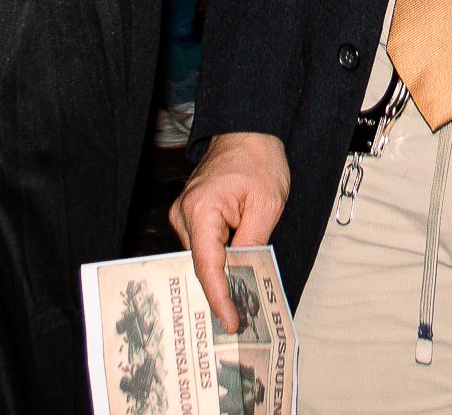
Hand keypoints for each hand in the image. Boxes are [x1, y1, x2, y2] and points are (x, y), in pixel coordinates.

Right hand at [170, 131, 289, 331]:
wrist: (246, 130)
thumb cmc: (258, 160)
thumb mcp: (267, 203)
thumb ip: (253, 241)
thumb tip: (243, 275)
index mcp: (201, 209)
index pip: (207, 265)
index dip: (218, 297)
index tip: (230, 321)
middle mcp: (184, 214)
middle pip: (202, 264)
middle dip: (221, 291)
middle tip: (242, 320)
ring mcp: (183, 214)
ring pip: (203, 257)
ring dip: (222, 274)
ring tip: (242, 299)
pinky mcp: (190, 215)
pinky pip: (203, 246)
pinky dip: (219, 260)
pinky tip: (235, 274)